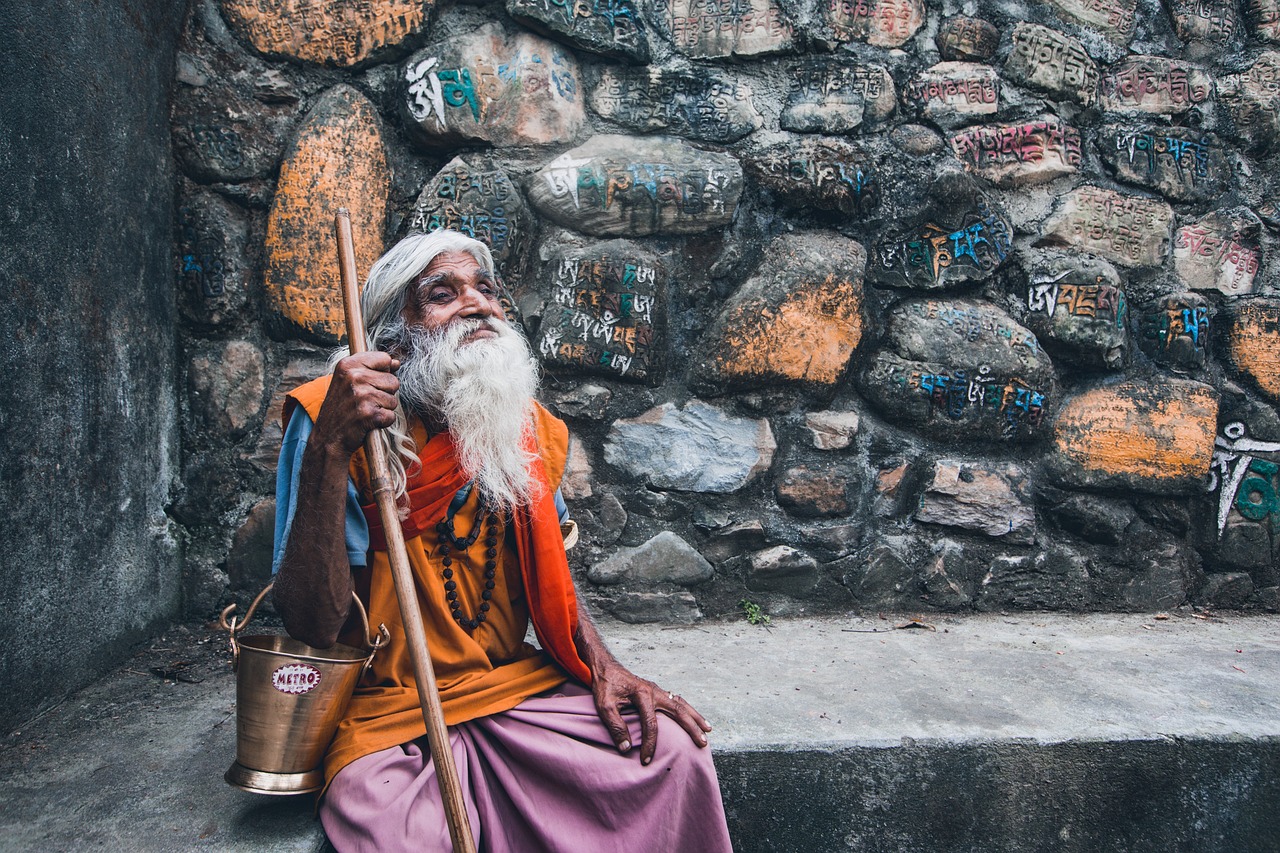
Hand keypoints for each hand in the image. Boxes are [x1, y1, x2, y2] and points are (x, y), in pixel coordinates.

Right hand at [313, 352, 400, 454]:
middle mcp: (354, 377)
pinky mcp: (369, 414)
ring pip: (393, 400)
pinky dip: (383, 422)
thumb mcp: (348, 381)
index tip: (369, 383)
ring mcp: (362, 396)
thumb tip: (396, 363)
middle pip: (393, 381)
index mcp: (347, 365)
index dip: (383, 373)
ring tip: (365, 411)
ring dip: (383, 409)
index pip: (385, 359)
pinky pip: (391, 416)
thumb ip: (373, 369)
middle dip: (385, 394)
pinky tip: (367, 422)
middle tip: (365, 402)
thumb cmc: (341, 408)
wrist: (327, 437)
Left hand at [591, 660, 711, 764]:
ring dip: (695, 717)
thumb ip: (615, 726)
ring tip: (708, 729)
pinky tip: (693, 717)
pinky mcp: (658, 691)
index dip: (650, 743)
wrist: (606, 668)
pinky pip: (677, 701)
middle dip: (692, 727)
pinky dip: (688, 710)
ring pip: (682, 704)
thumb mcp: (604, 706)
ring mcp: (658, 690)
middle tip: (702, 742)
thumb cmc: (605, 687)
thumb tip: (627, 748)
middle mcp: (655, 691)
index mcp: (642, 694)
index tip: (646, 760)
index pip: (651, 724)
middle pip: (678, 710)